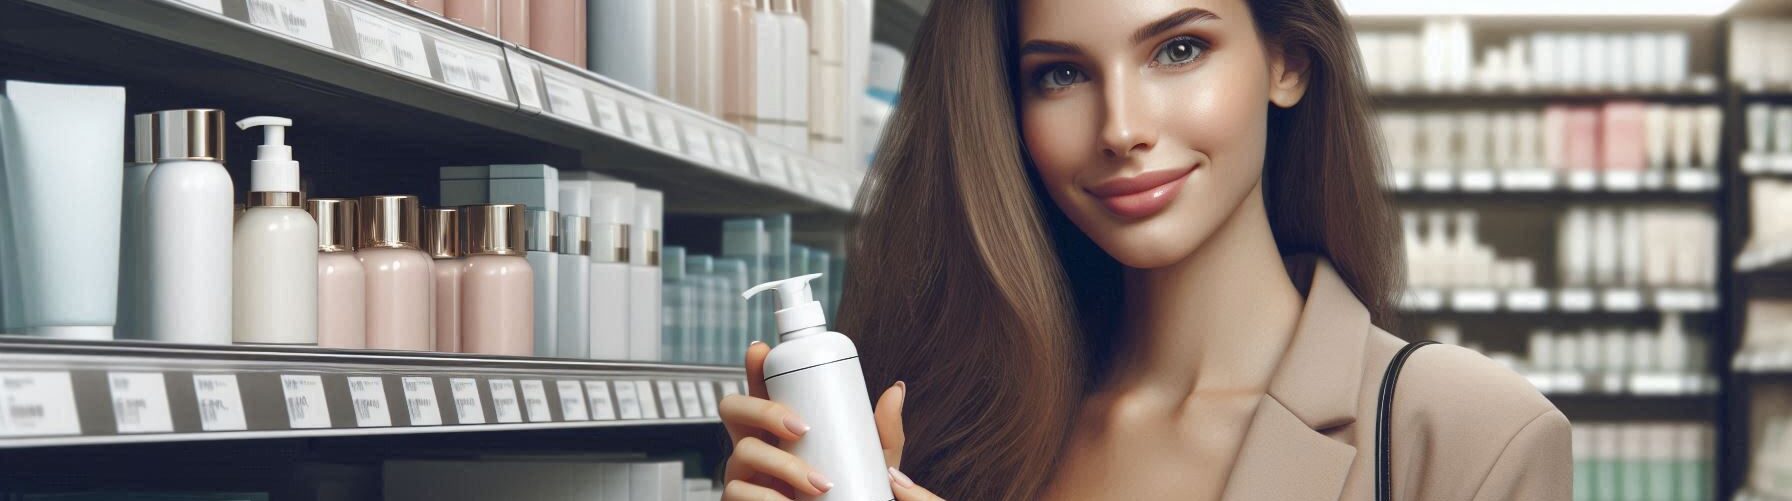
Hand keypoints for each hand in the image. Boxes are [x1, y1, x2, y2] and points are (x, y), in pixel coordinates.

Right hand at [719, 342, 944, 499]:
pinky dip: (766, 498)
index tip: (762, 350)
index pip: (759, 388)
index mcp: (778, 426)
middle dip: (763, 409)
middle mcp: (755, 443)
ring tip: (819, 483)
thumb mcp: (870, 462)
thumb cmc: (848, 494)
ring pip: (742, 451)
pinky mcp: (739, 500)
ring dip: (782, 465)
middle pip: (733, 408)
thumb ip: (884, 432)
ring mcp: (743, 472)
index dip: (753, 366)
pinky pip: (736, 492)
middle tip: (801, 428)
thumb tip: (896, 390)